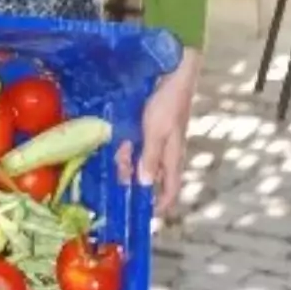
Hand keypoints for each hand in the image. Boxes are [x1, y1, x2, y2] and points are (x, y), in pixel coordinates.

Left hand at [118, 50, 198, 218]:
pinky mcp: (149, 127)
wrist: (174, 74)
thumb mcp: (157, 132)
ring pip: (139, 159)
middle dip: (132, 178)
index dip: (162, 205)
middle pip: (149, 176)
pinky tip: (117, 141)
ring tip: (117, 152)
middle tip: (118, 175)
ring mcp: (157, 139)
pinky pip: (135, 143)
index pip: (170, 189)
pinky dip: (126, 145)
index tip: (148, 215)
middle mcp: (165, 152)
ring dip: (126, 159)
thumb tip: (144, 184)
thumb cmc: (168, 103)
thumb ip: (150, 158)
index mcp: (172, 157)